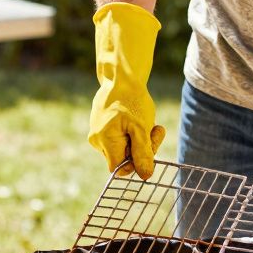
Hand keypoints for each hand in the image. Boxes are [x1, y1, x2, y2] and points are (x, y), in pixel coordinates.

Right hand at [89, 2, 165, 178]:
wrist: (121, 76)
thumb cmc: (132, 100)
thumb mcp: (142, 127)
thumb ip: (143, 153)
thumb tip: (145, 176)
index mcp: (104, 142)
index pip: (122, 169)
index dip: (138, 161)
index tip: (150, 142)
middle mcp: (96, 141)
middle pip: (123, 159)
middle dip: (142, 148)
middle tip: (156, 129)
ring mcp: (96, 135)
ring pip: (122, 149)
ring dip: (139, 140)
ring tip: (147, 121)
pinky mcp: (100, 128)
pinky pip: (118, 139)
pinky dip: (131, 133)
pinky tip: (137, 119)